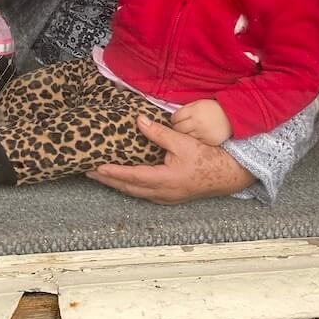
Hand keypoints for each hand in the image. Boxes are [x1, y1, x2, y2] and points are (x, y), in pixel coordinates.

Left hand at [86, 115, 254, 203]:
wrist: (230, 175)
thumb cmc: (209, 158)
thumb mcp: (183, 142)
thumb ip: (159, 133)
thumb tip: (138, 121)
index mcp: (164, 181)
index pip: (130, 176)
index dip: (111, 172)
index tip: (95, 167)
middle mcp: (162, 193)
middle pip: (128, 188)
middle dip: (107, 180)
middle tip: (88, 171)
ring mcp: (166, 198)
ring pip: (135, 192)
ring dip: (117, 184)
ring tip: (100, 175)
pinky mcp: (170, 196)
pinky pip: (143, 193)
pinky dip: (130, 186)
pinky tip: (124, 181)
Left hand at [171, 100, 232, 145]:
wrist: (233, 116)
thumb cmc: (214, 108)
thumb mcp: (198, 103)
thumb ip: (185, 109)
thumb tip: (173, 116)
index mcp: (194, 111)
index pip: (175, 118)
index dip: (174, 119)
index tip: (176, 119)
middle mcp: (197, 123)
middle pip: (178, 129)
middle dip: (177, 127)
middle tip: (181, 126)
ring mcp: (203, 134)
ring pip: (186, 137)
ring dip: (186, 135)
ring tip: (191, 131)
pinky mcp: (209, 142)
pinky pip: (196, 142)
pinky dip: (196, 140)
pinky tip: (200, 136)